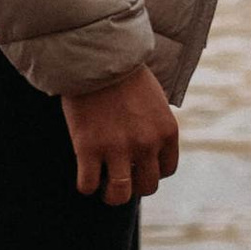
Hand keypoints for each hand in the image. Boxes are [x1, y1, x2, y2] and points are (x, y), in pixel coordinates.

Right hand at [61, 65, 180, 205]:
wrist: (96, 54)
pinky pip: (88, 185)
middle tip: (119, 174)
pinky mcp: (88, 148)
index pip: (166, 170)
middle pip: (146, 186)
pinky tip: (84, 174)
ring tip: (102, 186)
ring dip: (111, 195)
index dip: (150, 170)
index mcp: (166, 131)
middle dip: (133, 184)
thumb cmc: (123, 73)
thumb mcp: (154, 99)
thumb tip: (147, 150)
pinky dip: (86, 185)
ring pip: (119, 195)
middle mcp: (146, 144)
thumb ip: (154, 125)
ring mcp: (118, 148)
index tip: (137, 164)